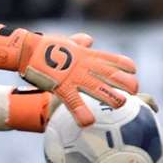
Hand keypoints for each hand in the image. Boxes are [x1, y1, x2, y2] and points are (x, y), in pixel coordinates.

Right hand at [0, 27, 137, 126]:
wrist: (27, 49)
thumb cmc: (45, 46)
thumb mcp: (66, 42)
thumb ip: (80, 42)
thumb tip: (88, 39)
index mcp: (88, 55)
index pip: (113, 59)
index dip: (125, 66)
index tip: (133, 71)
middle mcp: (86, 65)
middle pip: (113, 75)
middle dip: (127, 83)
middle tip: (135, 92)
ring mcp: (75, 76)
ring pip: (99, 88)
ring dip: (112, 96)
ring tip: (122, 104)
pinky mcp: (62, 86)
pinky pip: (74, 102)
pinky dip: (81, 112)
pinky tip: (88, 122)